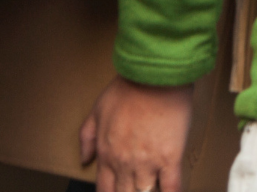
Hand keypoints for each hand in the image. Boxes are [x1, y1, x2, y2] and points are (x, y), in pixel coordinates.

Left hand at [79, 76, 194, 191]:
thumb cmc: (127, 89)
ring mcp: (148, 162)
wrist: (154, 76)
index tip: (115, 191)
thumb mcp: (97, 110)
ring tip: (152, 186)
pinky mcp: (171, 157)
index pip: (104, 189)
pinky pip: (172, 185)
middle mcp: (125, 163)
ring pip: (145, 191)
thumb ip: (87, 138)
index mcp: (106, 154)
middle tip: (133, 187)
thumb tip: (85, 160)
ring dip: (147, 191)